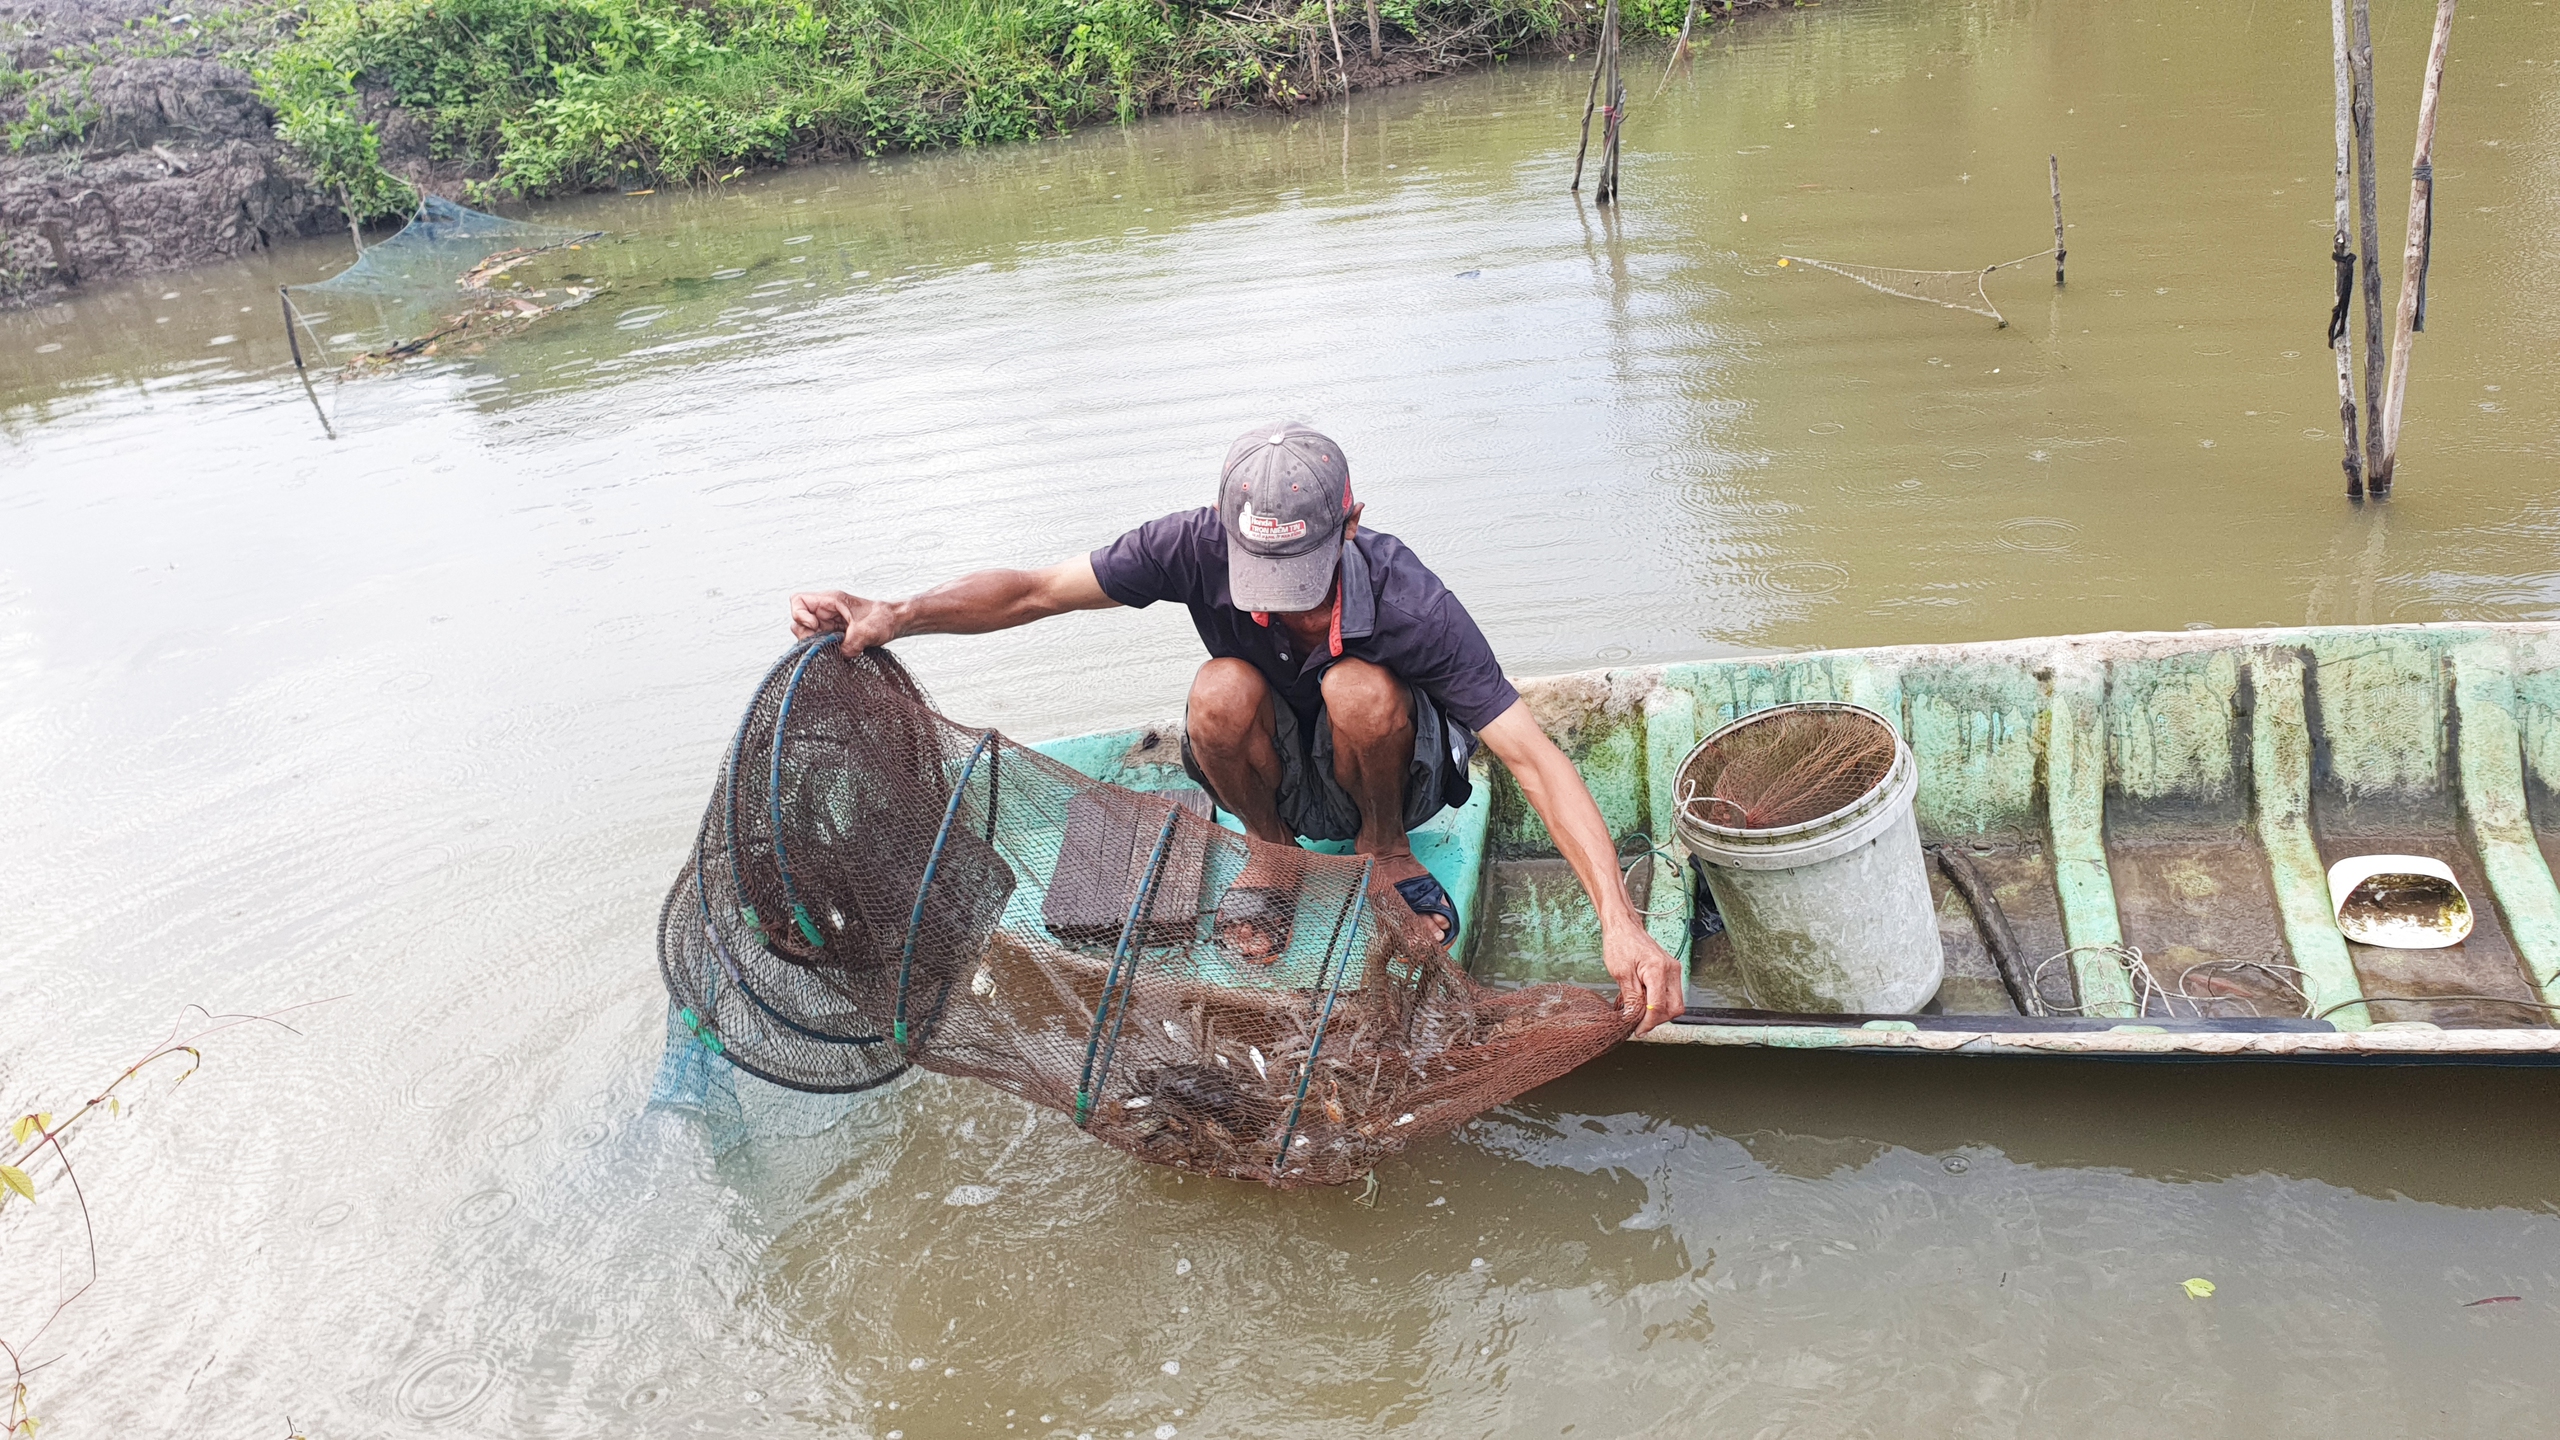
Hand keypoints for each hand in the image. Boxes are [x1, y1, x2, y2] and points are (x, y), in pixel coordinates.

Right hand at [789, 590, 900, 653]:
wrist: (895, 623)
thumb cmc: (883, 619)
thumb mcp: (867, 631)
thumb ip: (850, 644)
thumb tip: (839, 655)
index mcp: (830, 601)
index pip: (798, 601)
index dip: (800, 615)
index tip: (815, 625)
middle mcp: (825, 611)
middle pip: (799, 622)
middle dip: (807, 634)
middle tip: (825, 641)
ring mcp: (828, 623)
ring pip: (807, 634)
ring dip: (817, 644)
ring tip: (835, 647)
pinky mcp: (833, 635)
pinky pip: (820, 643)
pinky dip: (825, 649)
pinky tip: (840, 650)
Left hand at [1601, 917, 1683, 1035]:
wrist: (1623, 927)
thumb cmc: (1620, 944)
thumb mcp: (1621, 974)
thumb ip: (1631, 998)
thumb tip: (1634, 1018)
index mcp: (1658, 970)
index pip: (1659, 1006)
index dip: (1649, 1022)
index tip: (1638, 1030)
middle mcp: (1671, 970)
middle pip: (1674, 1008)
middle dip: (1657, 1019)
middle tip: (1639, 1023)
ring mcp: (1673, 970)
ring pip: (1675, 1003)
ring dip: (1659, 1012)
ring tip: (1639, 1010)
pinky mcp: (1671, 971)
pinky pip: (1671, 994)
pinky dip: (1660, 1002)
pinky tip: (1645, 1001)